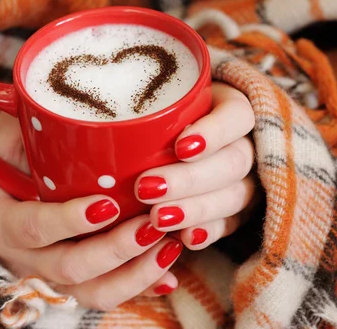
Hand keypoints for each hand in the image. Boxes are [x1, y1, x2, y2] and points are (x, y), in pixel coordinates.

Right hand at [0, 113, 182, 310]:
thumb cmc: (4, 161)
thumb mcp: (5, 137)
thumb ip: (26, 120)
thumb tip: (50, 89)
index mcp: (3, 222)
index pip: (34, 227)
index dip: (69, 220)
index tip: (107, 204)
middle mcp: (26, 258)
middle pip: (71, 269)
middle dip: (116, 250)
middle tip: (153, 224)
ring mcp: (51, 274)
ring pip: (93, 292)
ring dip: (136, 274)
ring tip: (171, 245)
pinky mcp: (75, 280)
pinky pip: (106, 295)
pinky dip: (139, 287)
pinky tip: (169, 276)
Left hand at [135, 82, 256, 248]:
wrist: (189, 136)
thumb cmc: (165, 112)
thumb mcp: (160, 98)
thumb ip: (142, 102)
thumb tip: (91, 114)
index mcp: (231, 107)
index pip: (237, 115)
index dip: (214, 133)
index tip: (179, 146)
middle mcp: (245, 143)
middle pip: (234, 161)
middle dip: (190, 178)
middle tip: (147, 188)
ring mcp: (245, 179)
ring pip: (234, 196)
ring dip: (195, 209)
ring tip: (157, 218)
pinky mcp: (237, 209)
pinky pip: (230, 224)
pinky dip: (207, 232)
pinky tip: (185, 239)